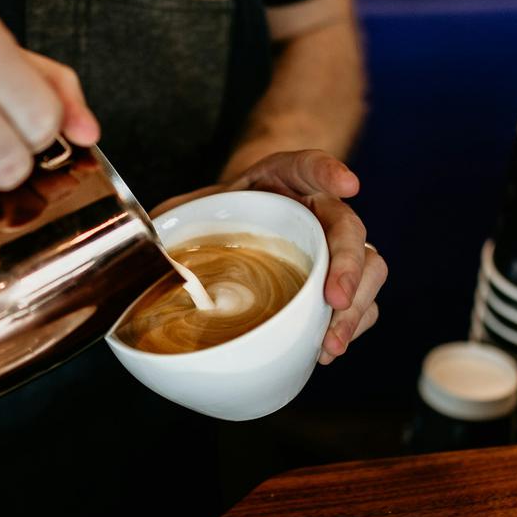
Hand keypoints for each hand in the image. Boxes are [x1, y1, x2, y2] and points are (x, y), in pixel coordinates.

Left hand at [154, 150, 386, 364]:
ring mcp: (336, 245)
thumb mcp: (192, 209)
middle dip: (349, 265)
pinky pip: (363, 302)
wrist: (239, 225)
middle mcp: (320, 208)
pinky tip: (326, 351)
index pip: (310, 165)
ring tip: (331, 344)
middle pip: (350, 228)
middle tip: (335, 300)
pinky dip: (350, 328)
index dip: (329, 172)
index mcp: (284, 179)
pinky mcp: (342, 279)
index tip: (347, 185)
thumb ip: (173, 222)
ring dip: (356, 308)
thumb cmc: (219, 214)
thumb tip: (146, 252)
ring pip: (370, 268)